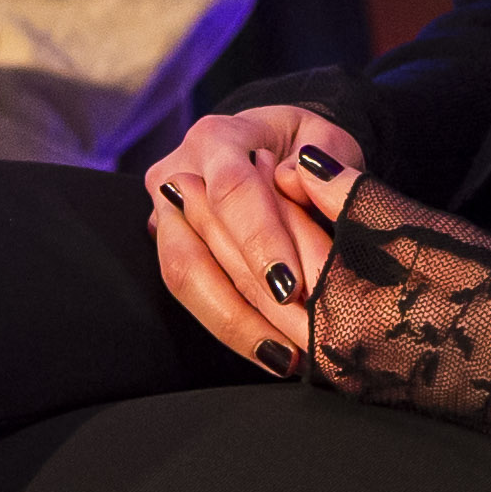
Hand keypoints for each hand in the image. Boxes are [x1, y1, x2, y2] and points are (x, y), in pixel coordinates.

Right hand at [141, 104, 366, 375]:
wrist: (271, 146)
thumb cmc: (303, 146)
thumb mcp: (325, 136)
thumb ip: (323, 154)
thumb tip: (296, 178)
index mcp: (217, 137)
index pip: (232, 191)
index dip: (260, 240)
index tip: (293, 285)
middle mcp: (178, 172)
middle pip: (200, 244)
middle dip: (250, 299)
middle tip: (300, 338)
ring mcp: (164, 212)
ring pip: (184, 276)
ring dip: (235, 324)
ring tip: (285, 356)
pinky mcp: (167, 245)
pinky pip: (191, 293)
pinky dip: (231, 326)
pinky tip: (270, 350)